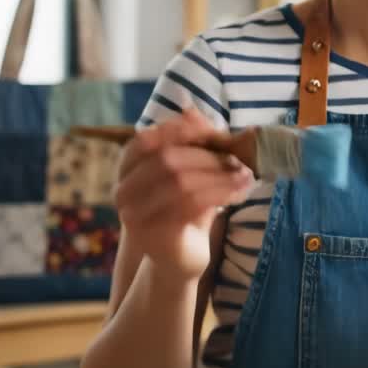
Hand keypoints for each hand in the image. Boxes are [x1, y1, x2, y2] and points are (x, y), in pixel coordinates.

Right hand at [113, 108, 254, 283]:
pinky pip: (189, 206)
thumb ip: (190, 143)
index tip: (213, 131)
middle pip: (167, 160)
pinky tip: (239, 193)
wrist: (180, 255)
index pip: (146, 140)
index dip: (178, 130)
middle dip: (207, 157)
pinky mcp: (151, 234)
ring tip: (245, 176)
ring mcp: (133, 214)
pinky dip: (220, 194)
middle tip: (238, 160)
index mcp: (127, 169)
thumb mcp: (189, 172)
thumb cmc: (186, 208)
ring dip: (218, 176)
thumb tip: (194, 112)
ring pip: (181, 183)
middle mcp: (122, 190)